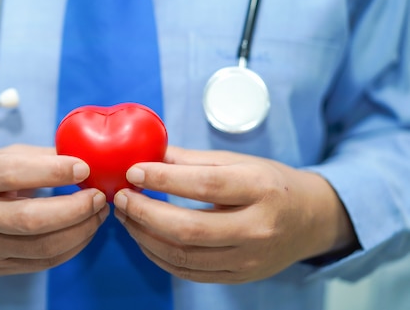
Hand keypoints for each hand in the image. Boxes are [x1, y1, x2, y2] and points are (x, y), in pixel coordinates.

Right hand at [0, 145, 108, 275]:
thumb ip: (36, 156)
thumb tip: (82, 154)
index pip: (13, 175)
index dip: (52, 172)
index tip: (84, 166)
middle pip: (30, 219)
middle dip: (74, 208)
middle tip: (99, 195)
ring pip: (42, 247)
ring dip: (80, 230)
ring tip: (99, 212)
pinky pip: (42, 263)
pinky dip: (72, 247)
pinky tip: (85, 230)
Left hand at [113, 147, 356, 283]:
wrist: (310, 220)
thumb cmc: (270, 182)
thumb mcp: (238, 161)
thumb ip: (191, 160)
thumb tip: (146, 154)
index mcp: (260, 188)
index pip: (205, 185)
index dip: (163, 180)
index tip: (133, 171)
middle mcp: (258, 228)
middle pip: (189, 229)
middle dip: (145, 213)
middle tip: (121, 196)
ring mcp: (249, 259)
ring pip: (184, 256)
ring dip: (145, 236)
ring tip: (126, 215)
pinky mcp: (239, 277)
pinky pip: (189, 273)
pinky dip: (158, 255)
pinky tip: (144, 237)